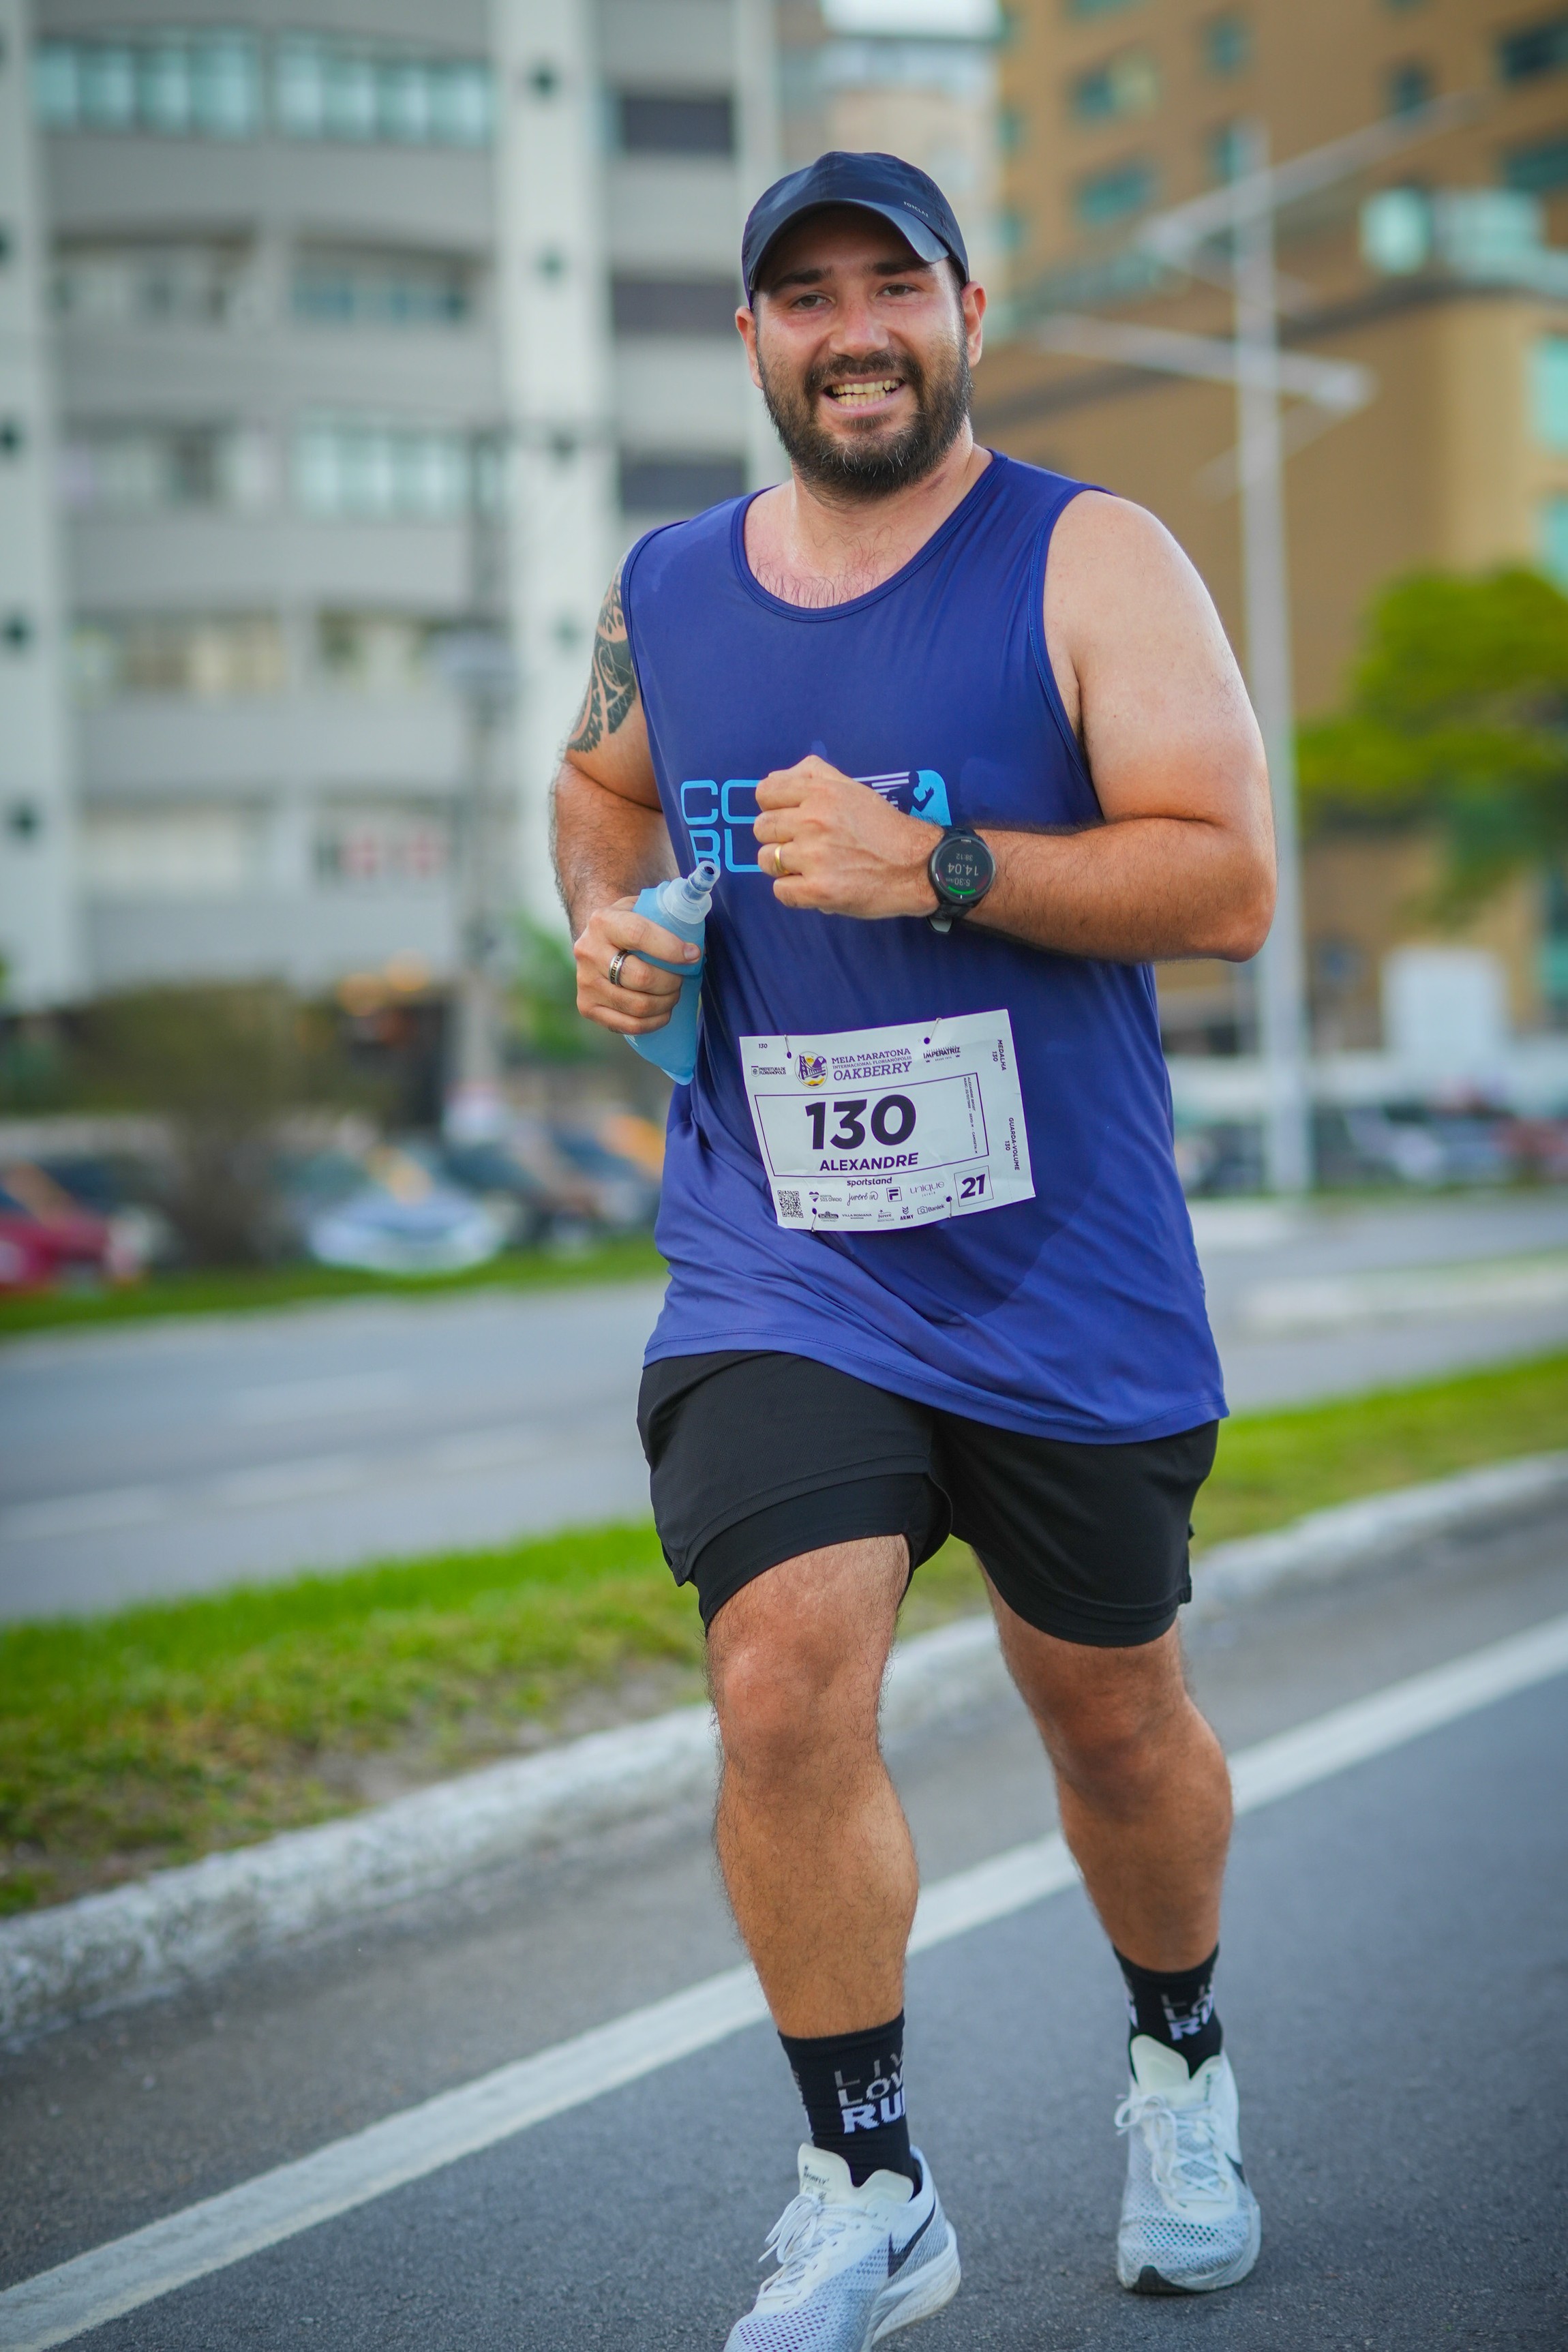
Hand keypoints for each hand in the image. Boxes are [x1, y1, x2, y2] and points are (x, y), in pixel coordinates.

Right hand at [573, 897, 697, 1034]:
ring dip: (666, 1003)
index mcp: (603, 922)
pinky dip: (654, 1022)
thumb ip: (668, 919)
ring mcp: (585, 982)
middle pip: (641, 977)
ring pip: (638, 1005)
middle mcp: (588, 951)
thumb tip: (699, 948)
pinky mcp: (587, 1006)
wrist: (596, 941)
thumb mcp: (642, 909)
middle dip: (671, 982)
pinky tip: (663, 1012)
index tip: (693, 955)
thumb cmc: (629, 926)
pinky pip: (629, 1025)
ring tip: (673, 994)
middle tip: (681, 979)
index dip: (671, 949)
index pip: (639, 935)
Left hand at [753, 757, 939, 918]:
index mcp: (820, 792)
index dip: (773, 806)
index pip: (765, 792)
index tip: (788, 818)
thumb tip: (774, 778)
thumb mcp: (852, 787)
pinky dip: (793, 892)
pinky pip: (780, 891)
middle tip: (801, 845)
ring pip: (766, 861)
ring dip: (783, 867)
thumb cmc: (884, 827)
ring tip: (808, 867)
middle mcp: (813, 821)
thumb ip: (813, 775)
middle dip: (776, 838)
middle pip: (761, 828)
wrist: (918, 866)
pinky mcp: (818, 890)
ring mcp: (814, 857)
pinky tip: (813, 886)